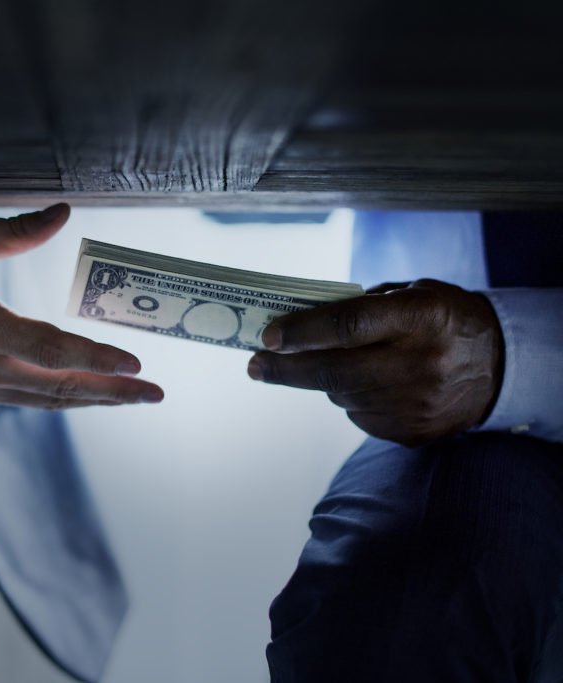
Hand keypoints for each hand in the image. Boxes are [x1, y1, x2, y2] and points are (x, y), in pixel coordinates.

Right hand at [0, 204, 163, 408]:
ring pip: (48, 400)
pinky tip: (92, 393)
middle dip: (112, 392)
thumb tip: (64, 213)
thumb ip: (17, 231)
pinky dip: (67, 398)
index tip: (135, 363)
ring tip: (135, 396)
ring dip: (95, 400)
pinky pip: (31, 401)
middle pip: (58, 387)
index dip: (94, 359)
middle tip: (155, 393)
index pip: (47, 349)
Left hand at [246, 279, 503, 445]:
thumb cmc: (443, 320)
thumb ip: (363, 306)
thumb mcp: (413, 294)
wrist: (501, 368)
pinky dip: (351, 399)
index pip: (350, 325)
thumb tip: (299, 323)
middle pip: (335, 371)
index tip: (267, 336)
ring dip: (324, 381)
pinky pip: (360, 417)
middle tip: (254, 366)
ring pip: (342, 395)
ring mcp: (418, 404)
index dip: (303, 332)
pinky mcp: (414, 432)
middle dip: (285, 370)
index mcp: (423, 317)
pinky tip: (367, 385)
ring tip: (330, 365)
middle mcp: (422, 363)